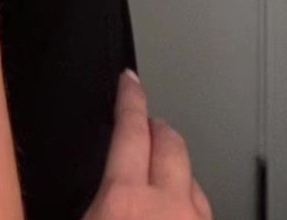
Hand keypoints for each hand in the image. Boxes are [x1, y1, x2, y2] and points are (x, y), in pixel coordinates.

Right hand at [81, 71, 213, 217]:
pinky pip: (204, 207)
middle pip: (170, 143)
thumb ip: (85, 195)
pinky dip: (190, 199)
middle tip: (146, 123)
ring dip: (176, 167)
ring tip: (161, 169)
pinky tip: (178, 207)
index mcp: (124, 201)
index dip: (131, 98)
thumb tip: (82, 176)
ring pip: (193, 177)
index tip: (129, 80)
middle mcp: (167, 208)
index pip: (131, 130)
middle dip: (158, 128)